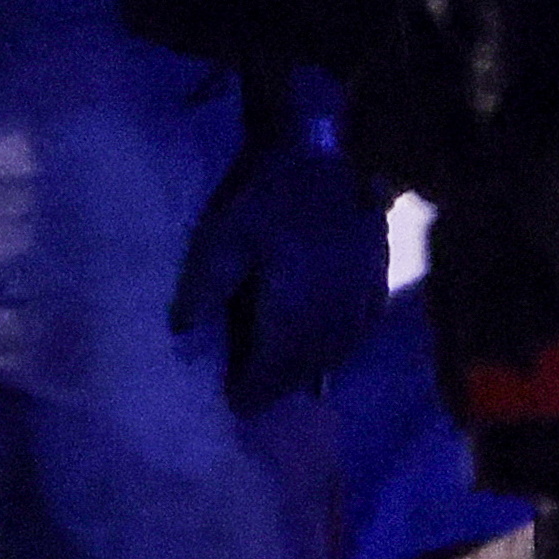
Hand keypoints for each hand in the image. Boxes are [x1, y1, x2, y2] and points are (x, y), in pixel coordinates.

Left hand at [174, 103, 386, 407]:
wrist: (331, 154)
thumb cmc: (270, 196)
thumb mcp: (224, 237)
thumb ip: (204, 288)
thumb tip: (181, 334)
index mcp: (294, 317)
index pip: (270, 373)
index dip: (249, 392)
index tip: (230, 404)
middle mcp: (332, 322)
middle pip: (302, 371)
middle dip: (276, 387)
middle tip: (251, 397)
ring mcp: (360, 305)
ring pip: (333, 356)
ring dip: (306, 372)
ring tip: (280, 379)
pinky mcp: (377, 284)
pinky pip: (358, 333)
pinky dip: (336, 348)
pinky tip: (322, 348)